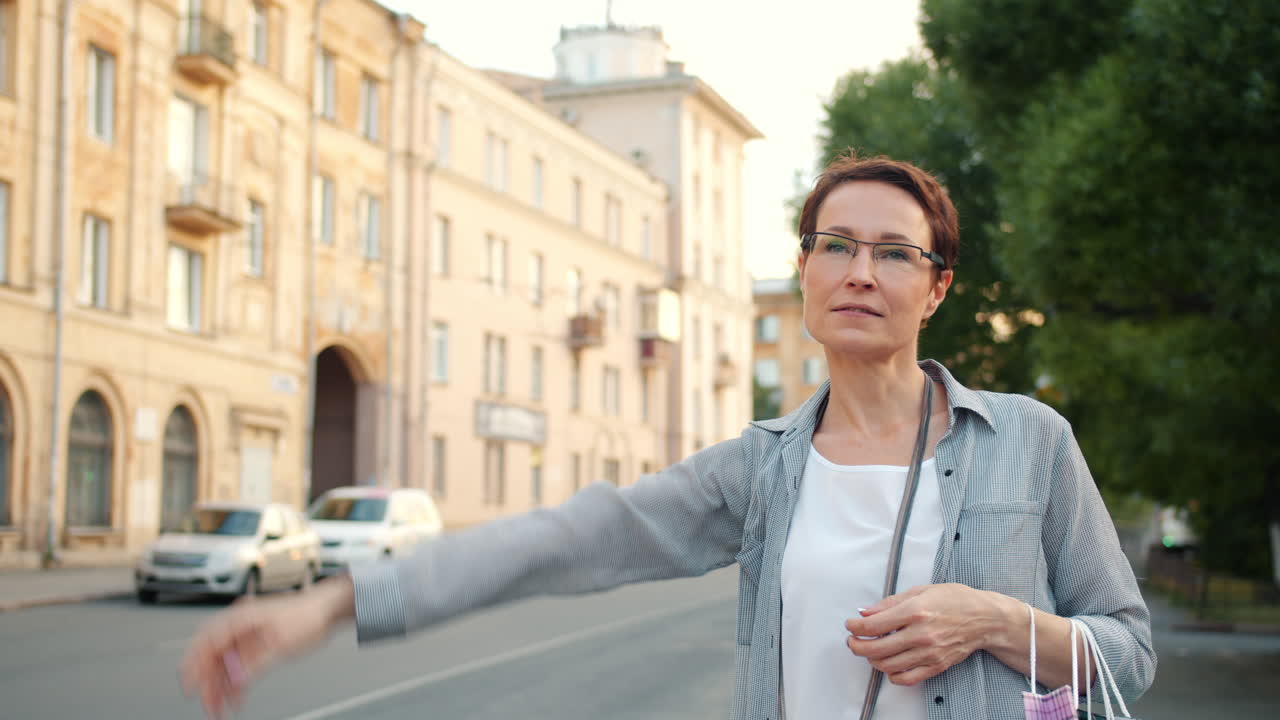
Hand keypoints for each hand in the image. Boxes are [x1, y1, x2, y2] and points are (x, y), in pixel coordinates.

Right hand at [180, 575, 352, 717]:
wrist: (327, 609)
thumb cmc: (308, 615)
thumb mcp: (281, 643)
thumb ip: (255, 662)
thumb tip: (236, 680)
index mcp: (240, 618)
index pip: (208, 642)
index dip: (195, 665)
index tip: (191, 686)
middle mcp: (239, 626)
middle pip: (213, 656)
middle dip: (208, 683)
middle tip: (208, 705)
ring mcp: (246, 636)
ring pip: (224, 664)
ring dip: (220, 687)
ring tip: (219, 709)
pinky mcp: (255, 645)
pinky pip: (238, 666)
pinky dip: (236, 683)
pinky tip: (236, 699)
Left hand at [843, 583, 1005, 685]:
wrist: (985, 618)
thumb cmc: (956, 600)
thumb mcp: (920, 591)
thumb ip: (890, 603)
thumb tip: (866, 612)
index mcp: (915, 611)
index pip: (873, 626)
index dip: (855, 628)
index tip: (850, 626)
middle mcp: (921, 634)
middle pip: (876, 649)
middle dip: (857, 646)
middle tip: (853, 641)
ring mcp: (929, 652)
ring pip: (888, 665)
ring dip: (872, 660)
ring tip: (870, 651)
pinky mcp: (936, 665)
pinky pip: (907, 678)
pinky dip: (892, 675)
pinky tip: (889, 665)